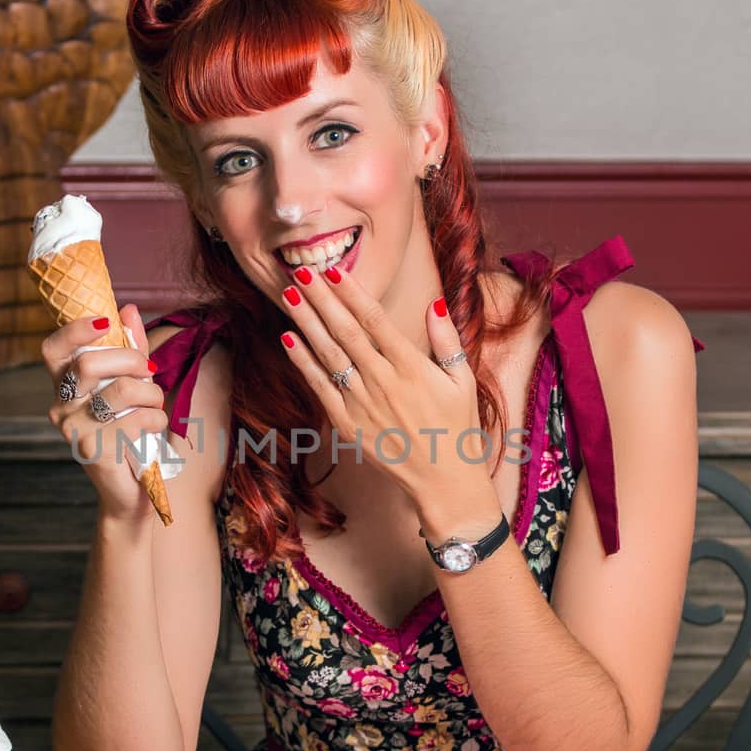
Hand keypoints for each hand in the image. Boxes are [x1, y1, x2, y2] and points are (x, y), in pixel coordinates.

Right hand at [42, 305, 169, 522]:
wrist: (129, 490)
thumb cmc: (128, 432)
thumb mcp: (130, 386)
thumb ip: (128, 348)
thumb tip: (127, 308)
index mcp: (64, 387)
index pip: (53, 350)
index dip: (75, 330)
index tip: (105, 322)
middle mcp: (60, 407)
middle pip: (90, 363)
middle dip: (131, 360)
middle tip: (150, 371)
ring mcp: (73, 430)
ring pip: (121, 390)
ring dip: (152, 395)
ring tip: (155, 406)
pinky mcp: (92, 450)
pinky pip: (136, 419)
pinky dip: (156, 419)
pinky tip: (153, 429)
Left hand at [278, 265, 493, 511]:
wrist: (443, 481)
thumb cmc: (456, 427)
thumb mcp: (462, 380)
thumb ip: (446, 340)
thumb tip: (434, 302)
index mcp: (412, 367)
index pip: (375, 320)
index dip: (351, 293)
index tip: (333, 269)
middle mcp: (382, 382)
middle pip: (345, 331)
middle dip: (321, 298)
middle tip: (300, 270)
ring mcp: (362, 404)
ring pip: (328, 354)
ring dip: (306, 323)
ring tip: (289, 294)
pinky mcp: (347, 425)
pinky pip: (320, 387)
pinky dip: (303, 362)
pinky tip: (288, 339)